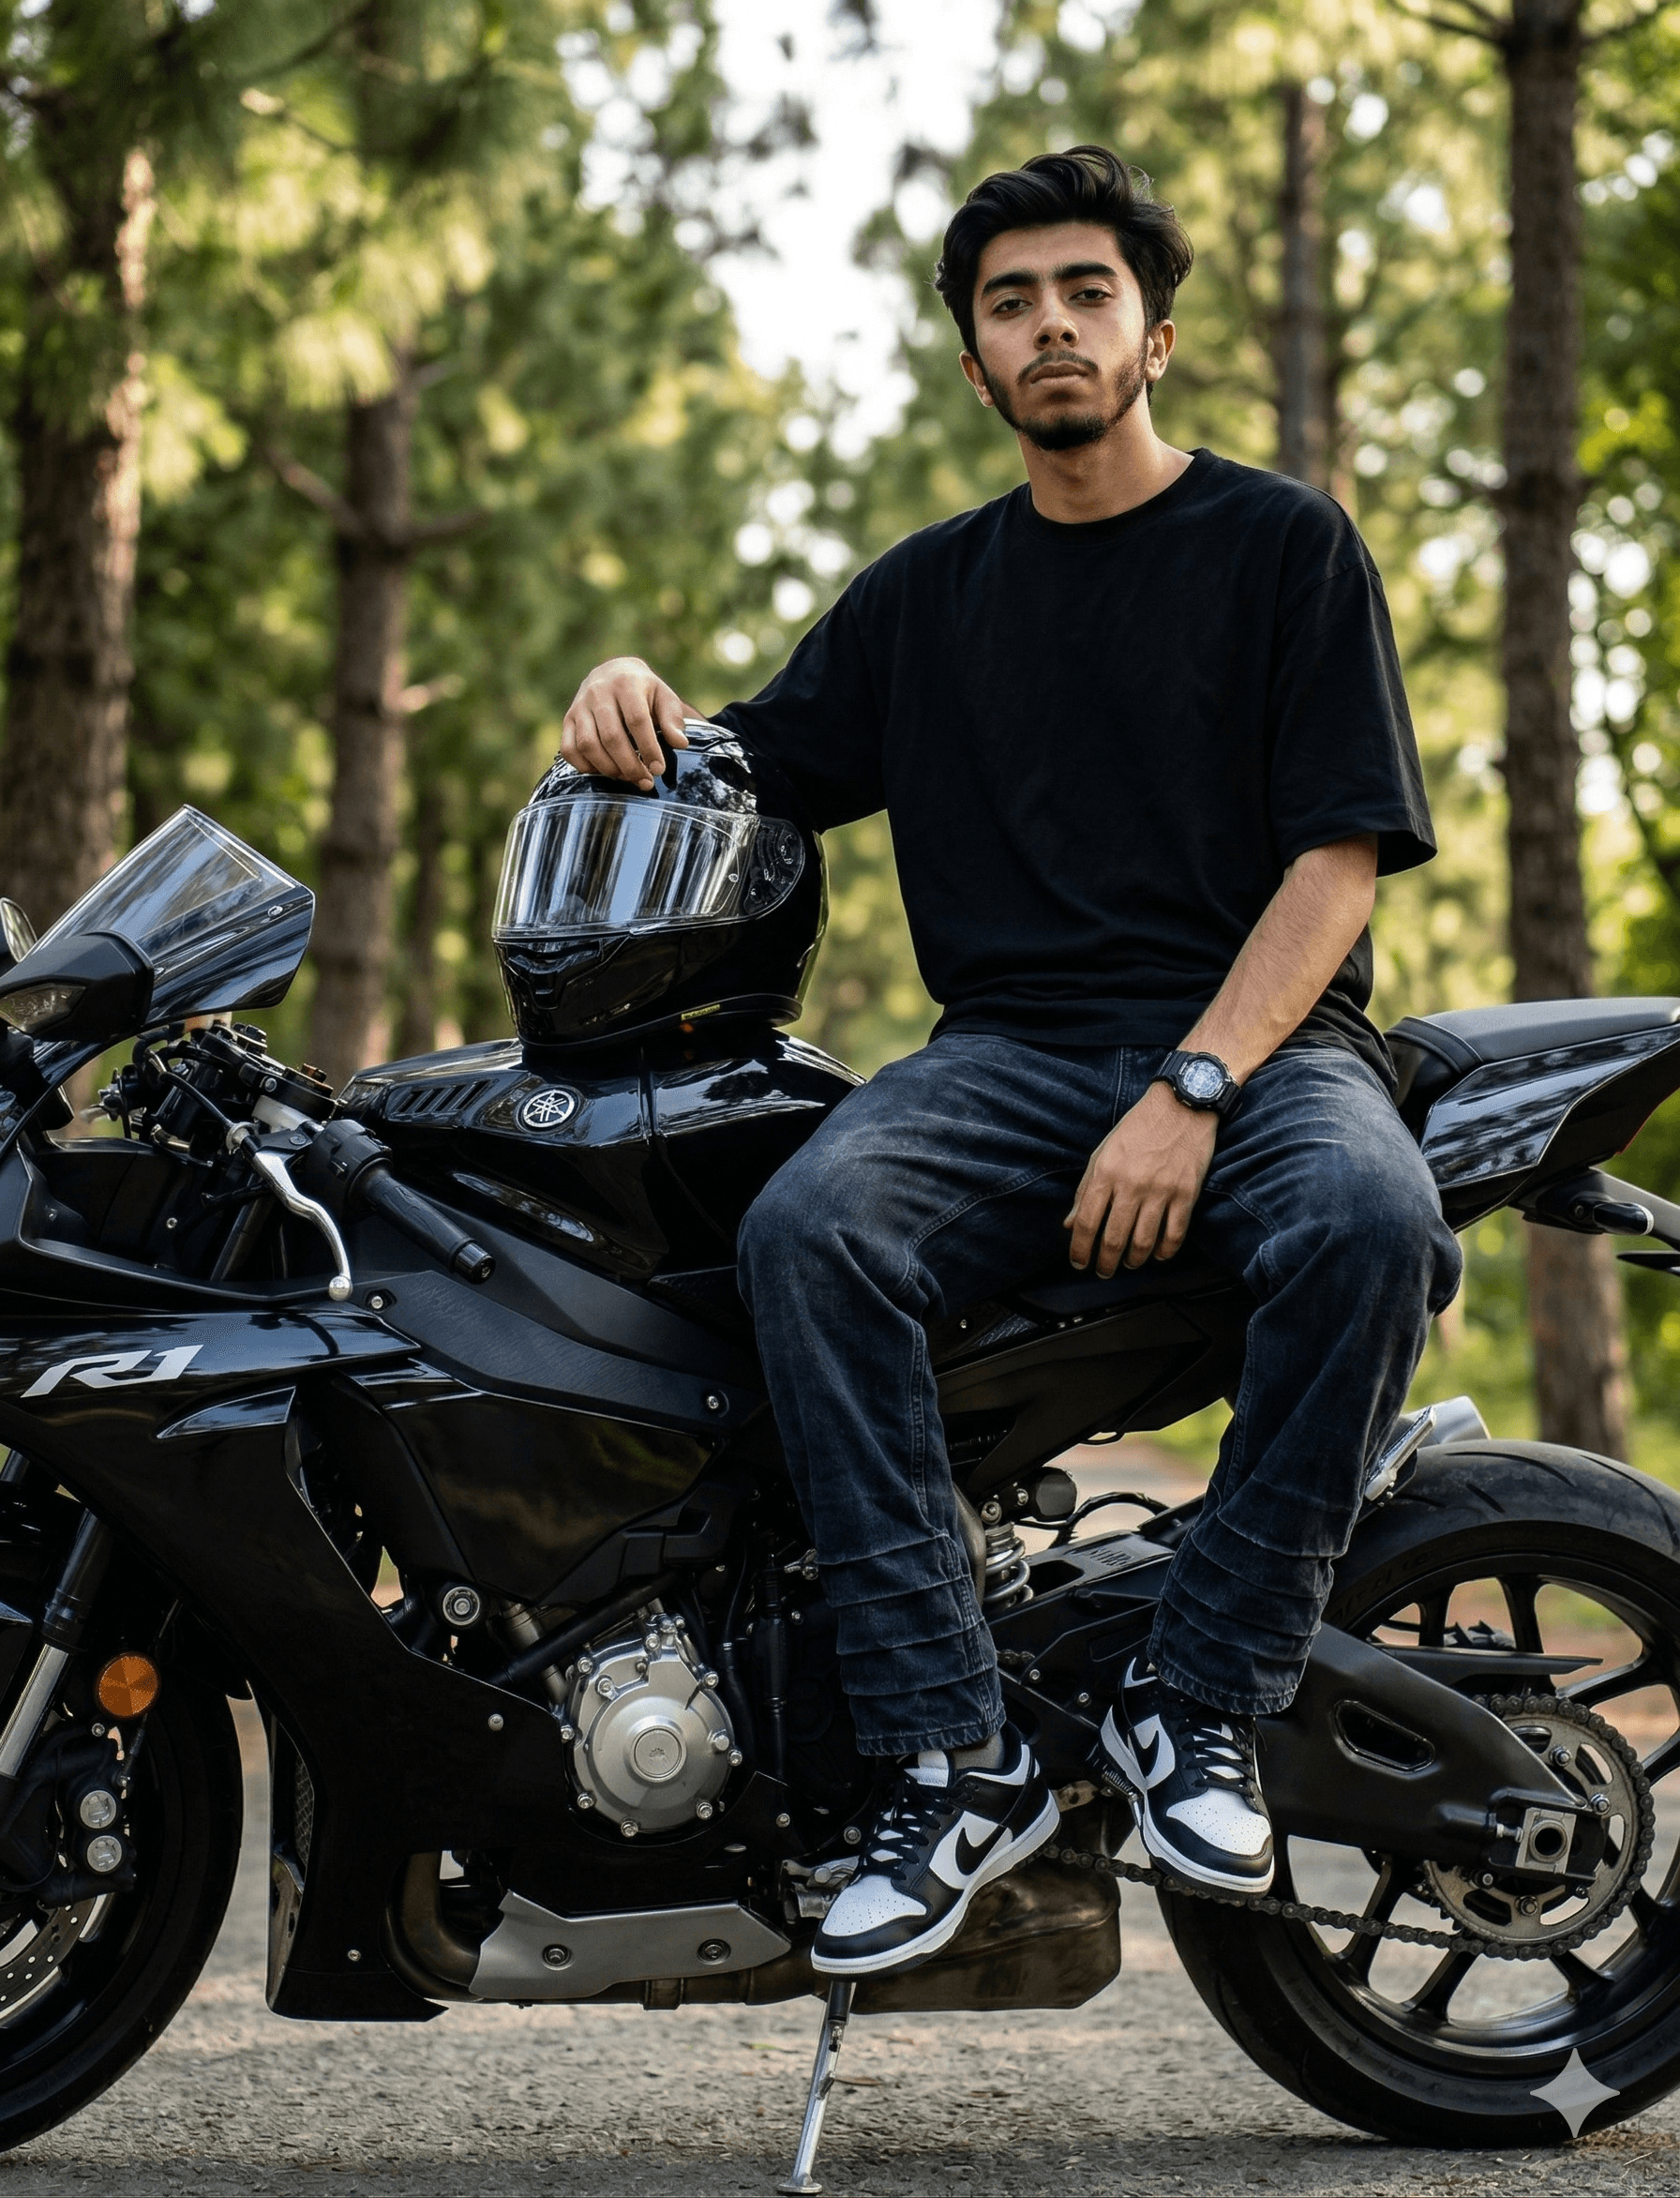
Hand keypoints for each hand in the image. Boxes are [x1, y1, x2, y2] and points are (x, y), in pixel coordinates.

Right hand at [561, 656, 696, 789]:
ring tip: (627, 777)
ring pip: (588, 745)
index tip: (658, 769)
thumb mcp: (663, 696)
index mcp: (626, 684)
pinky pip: (569, 749)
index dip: (648, 748)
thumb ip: (672, 719)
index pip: (637, 720)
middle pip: (612, 737)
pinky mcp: (568, 719)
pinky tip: (604, 771)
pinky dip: (585, 766)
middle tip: (645, 781)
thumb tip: (680, 744)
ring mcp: (579, 706)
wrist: (613, 672)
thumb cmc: (643, 690)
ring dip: (609, 768)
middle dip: (630, 765)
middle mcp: (599, 692)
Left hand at [1063, 1082, 1217, 1276]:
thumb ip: (1085, 1189)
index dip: (1079, 1249)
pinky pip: (1174, 1234)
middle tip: (1104, 1271)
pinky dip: (1165, 1251)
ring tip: (1129, 1263)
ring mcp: (1161, 1190)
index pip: (1086, 1222)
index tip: (1078, 1263)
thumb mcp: (1103, 1152)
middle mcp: (1131, 1184)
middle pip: (1113, 1239)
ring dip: (1133, 1260)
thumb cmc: (1138, 1128)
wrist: (1181, 1106)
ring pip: (1143, 1242)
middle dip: (1105, 1263)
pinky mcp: (1186, 1193)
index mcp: (1106, 1173)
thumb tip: (1070, 1225)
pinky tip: (1157, 1255)